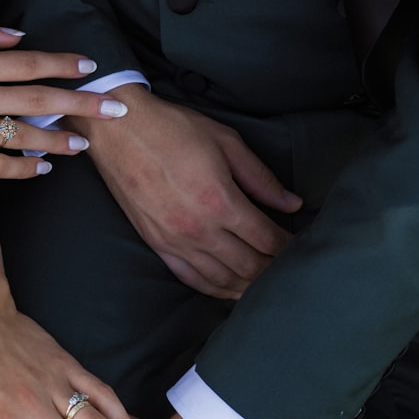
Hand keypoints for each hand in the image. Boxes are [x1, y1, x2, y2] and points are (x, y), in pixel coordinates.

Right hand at [0, 16, 127, 177]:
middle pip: (37, 100)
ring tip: (84, 145)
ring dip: (58, 141)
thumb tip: (18, 39)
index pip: (28, 63)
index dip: (63, 65)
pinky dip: (22, 168)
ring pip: (21, 137)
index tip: (89, 68)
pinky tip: (43, 169)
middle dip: (81, 104)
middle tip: (114, 109)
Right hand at [66, 85, 301, 297]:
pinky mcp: (156, 244)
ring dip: (247, 284)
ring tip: (265, 284)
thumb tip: (291, 204)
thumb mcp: (226, 142)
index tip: (300, 247)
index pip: (266, 238)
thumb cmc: (172, 129)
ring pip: (221, 278)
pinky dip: (214, 288)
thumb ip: (260, 178)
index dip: (288, 247)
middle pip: (248, 265)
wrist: (119, 131)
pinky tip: (230, 289)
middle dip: (273, 270)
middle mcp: (198, 228)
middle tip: (289, 269)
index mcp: (219, 200)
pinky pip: (190, 278)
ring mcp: (175, 241)